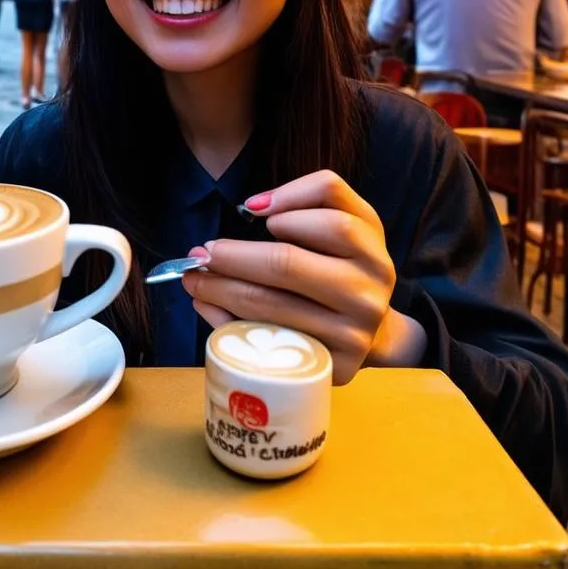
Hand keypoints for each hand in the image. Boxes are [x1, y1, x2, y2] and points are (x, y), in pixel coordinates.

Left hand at [182, 170, 426, 383]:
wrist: (373, 332)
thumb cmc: (342, 267)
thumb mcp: (340, 223)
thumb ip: (306, 200)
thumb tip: (254, 206)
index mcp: (371, 249)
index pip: (330, 219)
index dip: (287, 203)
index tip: (250, 208)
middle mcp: (367, 292)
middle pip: (287, 263)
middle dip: (233, 255)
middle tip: (200, 254)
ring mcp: (351, 335)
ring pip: (271, 306)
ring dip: (220, 289)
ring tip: (195, 280)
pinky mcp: (332, 368)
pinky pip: (267, 342)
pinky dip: (229, 323)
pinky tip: (209, 307)